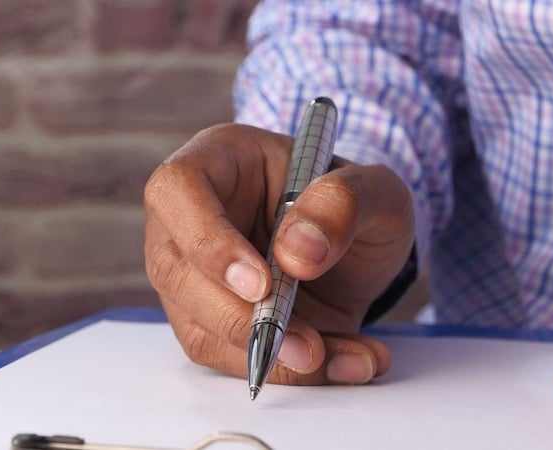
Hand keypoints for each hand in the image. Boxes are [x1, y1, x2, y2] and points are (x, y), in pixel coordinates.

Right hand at [143, 123, 414, 384]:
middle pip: (176, 270)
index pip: (178, 190)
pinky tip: (341, 363)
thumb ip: (344, 205)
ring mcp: (192, 274)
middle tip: (308, 345)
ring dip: (269, 358)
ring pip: (198, 327)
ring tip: (343, 358)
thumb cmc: (352, 204)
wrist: (357, 250)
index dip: (209, 242)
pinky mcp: (210, 321)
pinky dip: (287, 374)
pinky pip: (231, 357)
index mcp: (216, 162)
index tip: (261, 284)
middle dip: (242, 319)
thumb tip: (297, 254)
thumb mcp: (376, 190)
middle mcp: (188, 219)